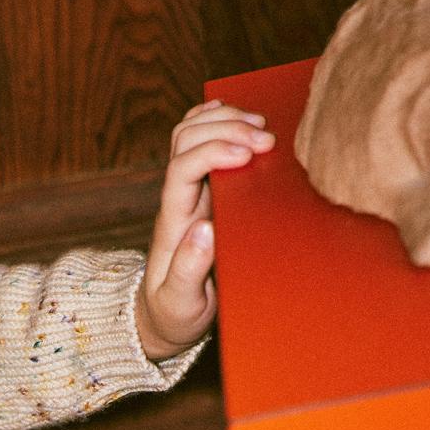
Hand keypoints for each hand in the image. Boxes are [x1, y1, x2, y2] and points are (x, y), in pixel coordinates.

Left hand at [136, 99, 275, 361]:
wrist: (163, 316)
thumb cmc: (174, 312)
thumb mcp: (180, 303)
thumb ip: (188, 270)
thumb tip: (204, 229)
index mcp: (173, 223)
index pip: (183, 169)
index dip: (213, 151)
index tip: (248, 153)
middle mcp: (177, 200)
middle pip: (185, 140)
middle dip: (226, 129)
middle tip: (267, 138)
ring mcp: (187, 193)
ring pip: (190, 134)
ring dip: (224, 121)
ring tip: (260, 125)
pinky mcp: (199, 193)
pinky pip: (196, 144)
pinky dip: (214, 121)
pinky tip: (233, 113)